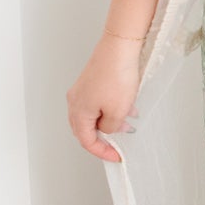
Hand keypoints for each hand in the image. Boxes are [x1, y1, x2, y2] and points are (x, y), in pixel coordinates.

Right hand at [66, 34, 141, 162]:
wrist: (119, 47)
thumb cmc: (117, 76)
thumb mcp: (117, 111)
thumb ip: (111, 127)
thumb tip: (109, 129)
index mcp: (78, 111)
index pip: (86, 141)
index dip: (102, 152)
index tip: (116, 156)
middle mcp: (75, 101)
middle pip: (86, 129)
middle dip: (105, 138)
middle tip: (119, 143)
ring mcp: (82, 90)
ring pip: (94, 115)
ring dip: (110, 122)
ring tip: (128, 123)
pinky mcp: (91, 81)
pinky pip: (99, 102)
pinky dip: (111, 109)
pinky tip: (127, 106)